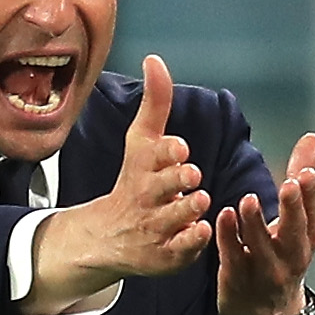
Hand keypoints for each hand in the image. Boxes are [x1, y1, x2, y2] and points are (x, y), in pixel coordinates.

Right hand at [29, 57, 210, 311]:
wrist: (111, 236)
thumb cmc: (136, 180)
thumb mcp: (142, 141)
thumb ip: (155, 103)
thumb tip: (154, 58)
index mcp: (143, 167)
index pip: (154, 155)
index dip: (169, 152)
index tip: (181, 148)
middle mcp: (147, 197)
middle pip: (163, 186)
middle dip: (178, 179)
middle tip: (191, 175)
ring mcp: (155, 228)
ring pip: (176, 217)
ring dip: (190, 207)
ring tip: (199, 200)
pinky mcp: (165, 256)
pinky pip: (183, 249)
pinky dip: (193, 240)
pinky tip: (203, 230)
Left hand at [218, 132, 314, 314]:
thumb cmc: (280, 256)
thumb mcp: (296, 223)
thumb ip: (301, 179)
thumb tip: (313, 138)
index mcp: (306, 241)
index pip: (312, 217)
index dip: (311, 196)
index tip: (306, 173)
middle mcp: (291, 259)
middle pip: (295, 234)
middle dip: (294, 209)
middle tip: (290, 183)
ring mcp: (265, 274)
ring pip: (261, 248)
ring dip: (255, 224)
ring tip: (248, 200)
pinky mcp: (238, 281)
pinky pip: (233, 258)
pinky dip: (229, 238)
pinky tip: (223, 216)